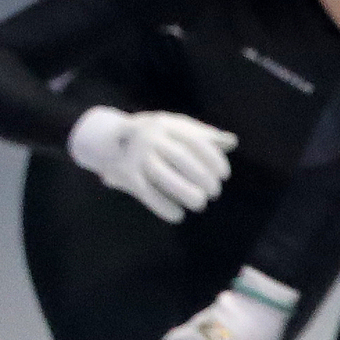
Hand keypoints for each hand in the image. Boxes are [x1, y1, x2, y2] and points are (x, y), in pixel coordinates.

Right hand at [67, 106, 236, 221]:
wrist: (107, 139)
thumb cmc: (153, 136)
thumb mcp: (175, 129)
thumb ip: (203, 136)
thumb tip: (232, 142)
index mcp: (166, 124)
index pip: (194, 140)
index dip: (212, 158)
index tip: (224, 175)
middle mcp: (151, 137)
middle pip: (181, 157)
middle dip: (201, 176)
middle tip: (214, 192)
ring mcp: (137, 156)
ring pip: (163, 175)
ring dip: (184, 191)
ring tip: (200, 203)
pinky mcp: (128, 175)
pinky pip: (147, 193)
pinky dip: (163, 207)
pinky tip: (178, 215)